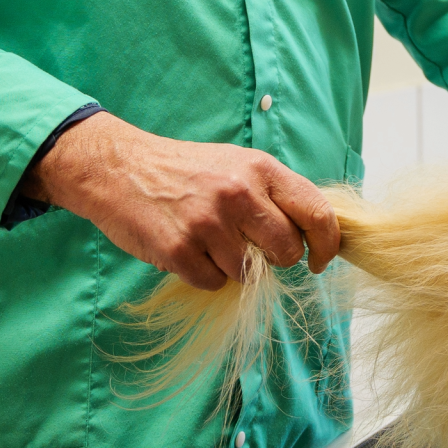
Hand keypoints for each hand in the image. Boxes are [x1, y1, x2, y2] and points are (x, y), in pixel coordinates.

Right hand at [23, 111, 339, 289]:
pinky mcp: (179, 249)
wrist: (119, 168)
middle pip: (287, 250)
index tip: (321, 260)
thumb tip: (313, 234)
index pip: (316, 212)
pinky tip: (188, 249)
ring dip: (233, 266)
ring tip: (209, 240)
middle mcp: (239, 193)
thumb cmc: (186, 170)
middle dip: (277, 259)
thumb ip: (274, 194)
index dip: (328, 244)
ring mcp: (208, 223)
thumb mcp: (237, 164)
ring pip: (248, 273)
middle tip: (254, 249)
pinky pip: (213, 283)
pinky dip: (205, 275)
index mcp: (261, 169)